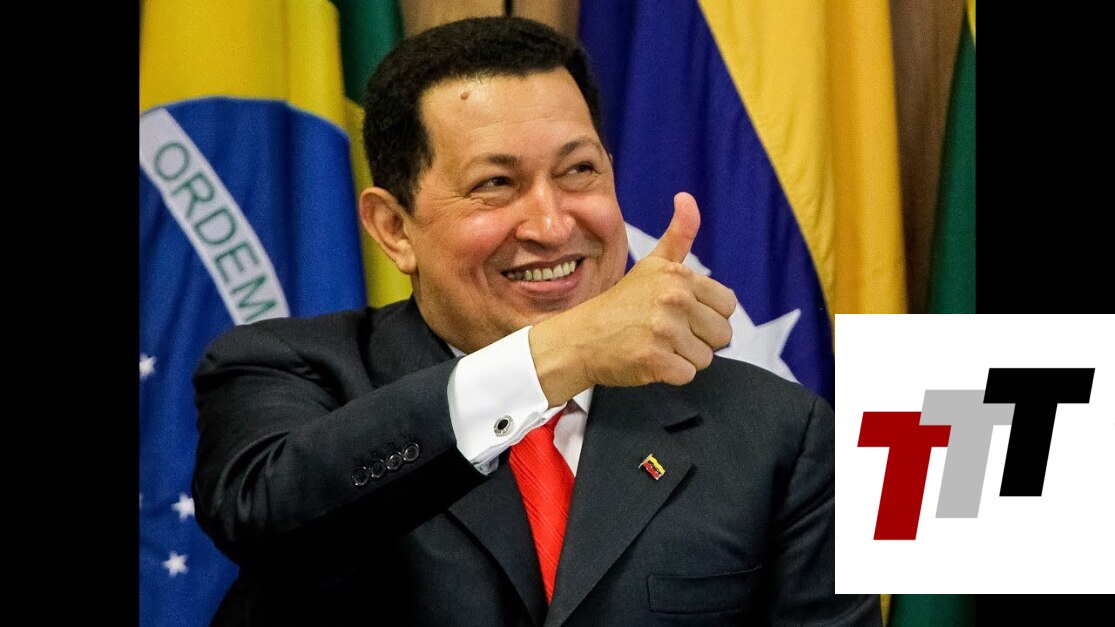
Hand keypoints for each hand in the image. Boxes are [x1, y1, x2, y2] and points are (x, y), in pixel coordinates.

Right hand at [530, 192, 736, 404]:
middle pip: (721, 334)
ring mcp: (664, 331)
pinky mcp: (655, 360)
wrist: (580, 338)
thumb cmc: (621, 303)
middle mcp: (673, 299)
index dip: (706, 314)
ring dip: (684, 357)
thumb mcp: (651, 265)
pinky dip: (670, 374)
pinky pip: (687, 375)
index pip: (728, 306)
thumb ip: (678, 236)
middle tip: (666, 332)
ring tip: (656, 344)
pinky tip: (649, 359)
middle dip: (698, 338)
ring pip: (705, 357)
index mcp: (678, 276)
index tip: (679, 314)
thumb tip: (688, 197)